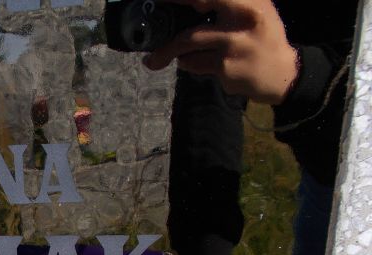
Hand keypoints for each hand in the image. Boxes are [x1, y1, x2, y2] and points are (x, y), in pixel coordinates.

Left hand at [143, 0, 298, 104]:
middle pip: (194, 17)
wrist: (282, 73)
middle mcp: (242, 18)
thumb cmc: (260, 37)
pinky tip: (194, 62)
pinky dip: (188, 63)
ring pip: (188, 44)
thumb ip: (225, 4)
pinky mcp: (226, 67)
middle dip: (167, 25)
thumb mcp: (251, 11)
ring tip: (156, 58)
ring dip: (169, 51)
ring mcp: (233, 44)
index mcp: (248, 1)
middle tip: (147, 31)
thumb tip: (189, 4)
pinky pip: (194, 64)